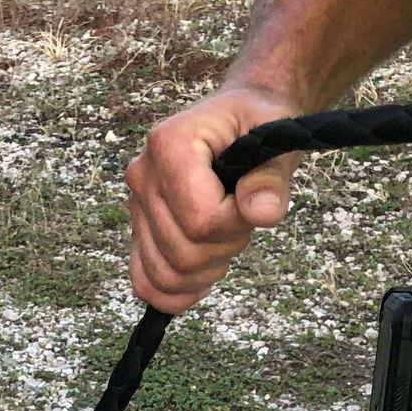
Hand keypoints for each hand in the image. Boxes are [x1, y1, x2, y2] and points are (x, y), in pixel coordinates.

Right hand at [126, 84, 302, 312]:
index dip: (235, 224)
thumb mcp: (276, 134)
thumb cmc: (256, 121)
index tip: (251, 198)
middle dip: (224, 248)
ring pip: (165, 275)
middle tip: (242, 217)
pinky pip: (144, 283)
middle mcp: (143, 175)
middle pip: (182, 253)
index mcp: (169, 145)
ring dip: (205, 271)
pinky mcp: (138, 231)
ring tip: (224, 239)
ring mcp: (136, 206)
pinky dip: (174, 294)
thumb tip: (261, 212)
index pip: (200, 219)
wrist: (238, 117)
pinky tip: (202, 280)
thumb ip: (271, 176)